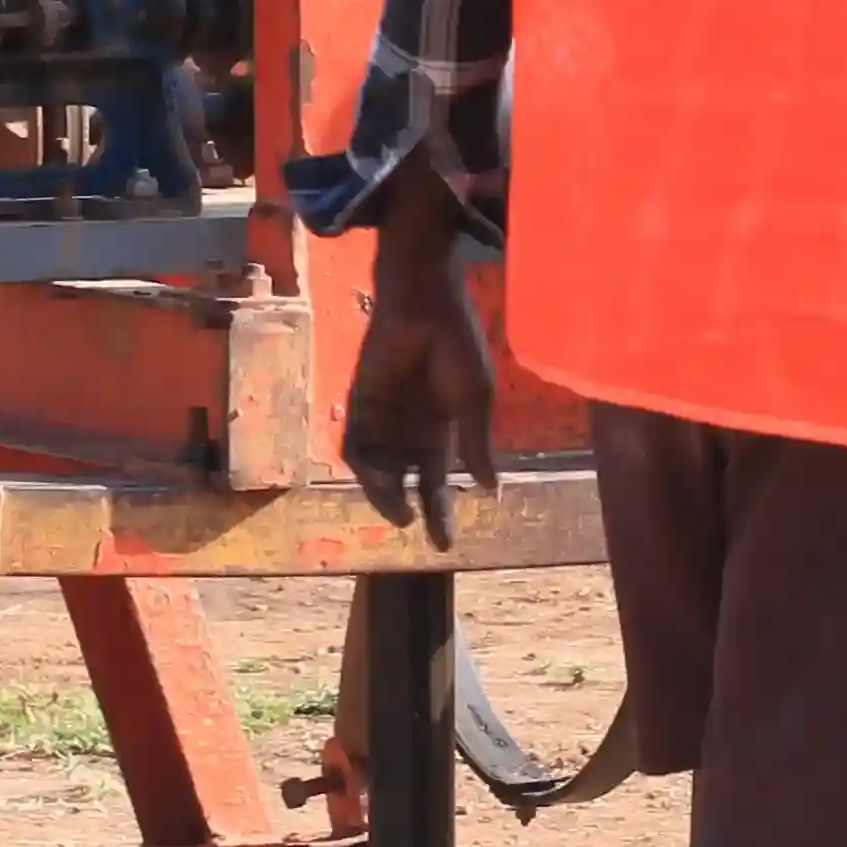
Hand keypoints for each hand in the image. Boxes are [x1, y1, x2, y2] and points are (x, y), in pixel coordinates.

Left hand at [340, 200, 501, 546]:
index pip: (438, 480)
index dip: (441, 512)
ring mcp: (383, 418)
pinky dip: (366, 467)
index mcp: (442, 428)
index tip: (445, 544)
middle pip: (405, 480)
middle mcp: (409, 429)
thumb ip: (477, 443)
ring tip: (398, 509)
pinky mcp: (359, 404)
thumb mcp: (475, 397)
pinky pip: (357, 446)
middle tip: (415, 527)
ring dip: (384, 493)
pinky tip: (382, 477)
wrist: (424, 302)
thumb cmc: (457, 343)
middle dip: (407, 507)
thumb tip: (489, 488)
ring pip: (379, 470)